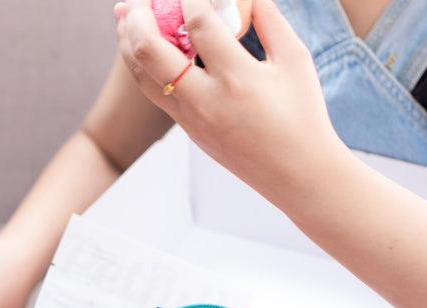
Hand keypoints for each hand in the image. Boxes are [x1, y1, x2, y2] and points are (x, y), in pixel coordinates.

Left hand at [114, 0, 346, 203]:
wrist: (296, 173)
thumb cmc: (302, 115)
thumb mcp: (296, 60)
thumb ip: (271, 20)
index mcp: (237, 78)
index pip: (198, 24)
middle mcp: (206, 99)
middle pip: (150, 50)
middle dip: (138, 16)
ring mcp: (191, 118)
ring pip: (142, 75)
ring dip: (128, 41)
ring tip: (124, 14)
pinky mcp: (187, 130)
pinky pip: (154, 92)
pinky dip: (142, 65)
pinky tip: (140, 46)